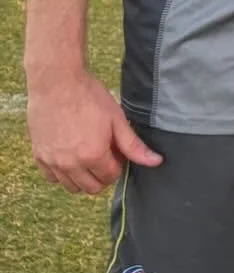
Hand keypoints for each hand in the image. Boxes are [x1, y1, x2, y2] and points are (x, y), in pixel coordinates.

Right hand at [27, 71, 162, 193]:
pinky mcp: (38, 155)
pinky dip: (62, 174)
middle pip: (91, 188)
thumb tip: (155, 161)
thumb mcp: (117, 120)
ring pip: (70, 186)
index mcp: (93, 155)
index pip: (110, 177)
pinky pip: (51, 178)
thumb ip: (134, 145)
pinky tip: (69, 157)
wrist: (57, 84)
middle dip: (102, 176)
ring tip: (88, 156)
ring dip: (82, 178)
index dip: (118, 165)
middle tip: (105, 156)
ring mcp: (52, 162)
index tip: (117, 152)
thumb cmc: (89, 98)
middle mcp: (70, 164)